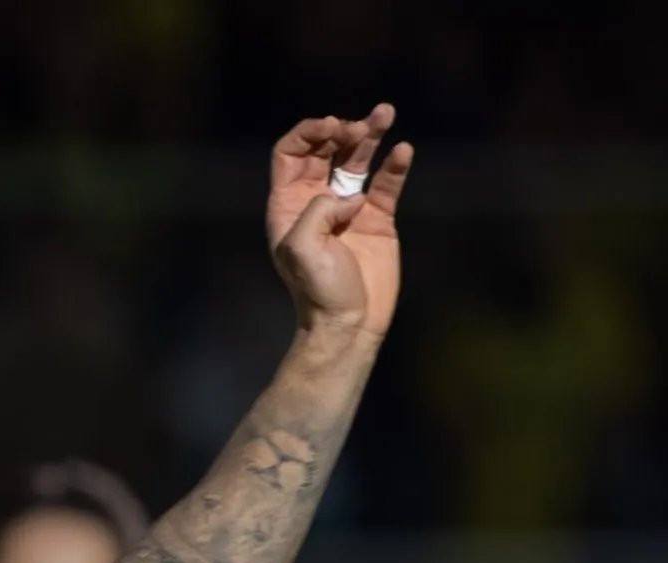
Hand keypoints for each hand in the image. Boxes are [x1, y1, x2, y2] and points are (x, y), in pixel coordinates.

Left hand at [266, 107, 410, 338]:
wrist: (349, 322)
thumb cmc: (318, 289)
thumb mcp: (302, 249)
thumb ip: (317, 211)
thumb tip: (347, 196)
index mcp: (287, 206)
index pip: (290, 154)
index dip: (308, 134)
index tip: (332, 127)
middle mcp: (315, 201)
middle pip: (325, 150)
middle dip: (341, 131)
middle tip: (359, 128)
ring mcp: (347, 207)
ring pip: (357, 159)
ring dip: (370, 133)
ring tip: (385, 112)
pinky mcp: (377, 217)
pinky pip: (386, 182)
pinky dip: (394, 164)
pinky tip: (403, 151)